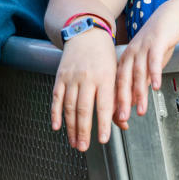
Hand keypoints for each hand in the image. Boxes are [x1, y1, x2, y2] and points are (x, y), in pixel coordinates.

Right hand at [51, 28, 116, 150]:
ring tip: (74, 142)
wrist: (86, 33)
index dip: (103, 123)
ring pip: (69, 106)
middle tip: (83, 146)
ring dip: (71, 126)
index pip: (104, 105)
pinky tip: (56, 126)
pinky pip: (56, 97)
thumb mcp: (116, 74)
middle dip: (84, 130)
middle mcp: (87, 77)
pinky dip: (55, 113)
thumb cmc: (104, 56)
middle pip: (84, 108)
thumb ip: (117, 100)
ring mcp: (72, 77)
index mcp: (105, 77)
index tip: (103, 139)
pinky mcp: (60, 76)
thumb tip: (123, 124)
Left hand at [113, 2, 178, 129]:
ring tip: (141, 110)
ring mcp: (142, 48)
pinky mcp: (156, 43)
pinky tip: (156, 87)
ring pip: (138, 73)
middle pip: (123, 79)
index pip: (117, 83)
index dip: (116, 101)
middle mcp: (131, 54)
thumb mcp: (148, 63)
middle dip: (122, 100)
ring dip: (139, 93)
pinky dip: (154, 74)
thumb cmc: (158, 41)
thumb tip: (135, 102)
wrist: (170, 16)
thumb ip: (141, 80)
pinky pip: (154, 61)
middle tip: (122, 118)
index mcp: (125, 59)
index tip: (116, 118)